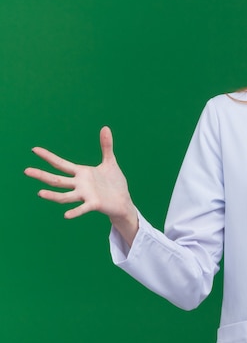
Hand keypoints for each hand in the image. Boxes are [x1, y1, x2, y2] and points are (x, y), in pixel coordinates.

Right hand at [25, 126, 138, 244]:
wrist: (123, 200)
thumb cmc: (114, 182)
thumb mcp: (110, 162)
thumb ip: (106, 146)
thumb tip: (105, 127)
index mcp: (82, 173)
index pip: (61, 164)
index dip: (48, 157)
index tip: (35, 150)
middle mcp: (80, 185)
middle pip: (57, 180)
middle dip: (42, 175)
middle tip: (26, 171)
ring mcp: (85, 195)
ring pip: (65, 196)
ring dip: (53, 196)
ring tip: (40, 193)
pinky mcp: (94, 204)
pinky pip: (83, 208)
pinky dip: (75, 212)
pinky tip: (66, 215)